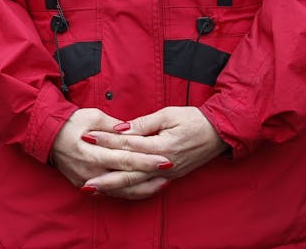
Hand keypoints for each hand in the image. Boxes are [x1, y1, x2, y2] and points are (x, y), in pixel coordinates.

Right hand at [49, 108, 168, 200]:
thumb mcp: (91, 116)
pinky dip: (129, 192)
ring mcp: (88, 181)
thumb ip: (113, 126)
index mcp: (91, 153)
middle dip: (150, 175)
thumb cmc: (70, 122)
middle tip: (170, 172)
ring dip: (144, 187)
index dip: (146, 161)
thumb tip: (131, 131)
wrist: (47, 136)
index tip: (165, 160)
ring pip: (121, 190)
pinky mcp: (86, 186)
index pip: (125, 159)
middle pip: (126, 177)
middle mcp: (91, 171)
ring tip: (164, 182)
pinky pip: (112, 193)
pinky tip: (144, 188)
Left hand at [82, 105, 227, 196]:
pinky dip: (131, 190)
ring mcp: (168, 173)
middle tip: (84, 181)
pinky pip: (147, 186)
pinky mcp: (171, 176)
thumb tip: (121, 128)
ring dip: (116, 188)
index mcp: (162, 146)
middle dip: (106, 178)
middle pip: (130, 173)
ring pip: (137, 184)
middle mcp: (164, 164)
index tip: (87, 138)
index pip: (128, 145)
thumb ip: (144, 123)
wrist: (220, 133)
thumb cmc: (194, 120)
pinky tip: (117, 191)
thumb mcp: (169, 114)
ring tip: (95, 190)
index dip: (106, 141)